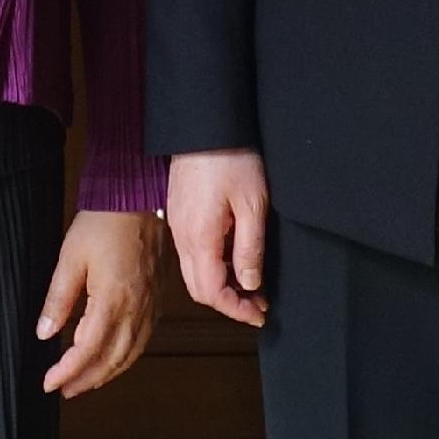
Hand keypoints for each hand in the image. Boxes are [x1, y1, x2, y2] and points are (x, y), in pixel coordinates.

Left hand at [39, 211, 162, 397]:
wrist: (140, 199)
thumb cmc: (105, 222)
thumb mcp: (71, 257)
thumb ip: (58, 299)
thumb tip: (44, 333)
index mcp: (113, 299)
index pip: (87, 350)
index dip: (67, 371)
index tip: (49, 382)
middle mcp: (136, 308)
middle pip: (112, 359)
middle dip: (86, 380)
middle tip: (64, 389)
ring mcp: (150, 305)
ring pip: (131, 354)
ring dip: (107, 373)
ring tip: (84, 381)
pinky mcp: (157, 299)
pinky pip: (144, 340)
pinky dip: (126, 357)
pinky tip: (113, 357)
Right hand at [166, 149, 270, 329]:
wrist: (204, 124)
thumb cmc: (231, 158)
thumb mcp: (253, 205)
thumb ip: (250, 248)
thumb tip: (250, 283)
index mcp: (200, 238)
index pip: (212, 292)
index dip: (237, 310)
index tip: (260, 314)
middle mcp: (183, 236)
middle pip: (199, 289)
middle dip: (229, 302)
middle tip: (259, 304)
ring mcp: (178, 225)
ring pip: (194, 272)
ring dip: (222, 285)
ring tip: (252, 283)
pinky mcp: (180, 214)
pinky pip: (192, 253)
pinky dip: (213, 266)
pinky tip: (234, 257)